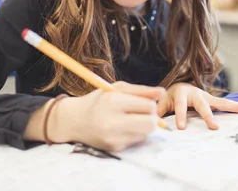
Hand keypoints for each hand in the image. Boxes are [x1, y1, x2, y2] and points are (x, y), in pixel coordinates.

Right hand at [48, 82, 164, 151]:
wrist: (74, 121)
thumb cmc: (99, 101)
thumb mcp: (117, 89)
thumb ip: (141, 91)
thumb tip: (162, 92)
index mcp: (113, 101)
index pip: (148, 107)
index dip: (150, 104)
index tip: (143, 103)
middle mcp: (112, 121)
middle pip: (151, 124)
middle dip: (151, 118)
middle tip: (141, 113)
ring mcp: (113, 137)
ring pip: (146, 134)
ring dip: (143, 127)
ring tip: (129, 120)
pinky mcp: (114, 149)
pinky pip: (136, 141)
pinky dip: (134, 134)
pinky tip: (122, 129)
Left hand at [156, 83, 237, 129]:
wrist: (178, 87)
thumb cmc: (168, 98)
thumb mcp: (160, 104)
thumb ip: (157, 113)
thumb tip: (154, 125)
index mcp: (180, 93)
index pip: (180, 106)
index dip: (180, 116)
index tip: (180, 128)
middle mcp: (195, 93)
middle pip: (202, 104)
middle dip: (208, 115)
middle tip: (214, 126)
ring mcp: (206, 96)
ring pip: (220, 102)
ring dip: (233, 107)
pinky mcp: (213, 101)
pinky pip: (225, 105)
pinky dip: (237, 108)